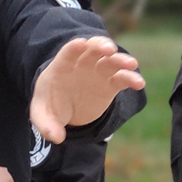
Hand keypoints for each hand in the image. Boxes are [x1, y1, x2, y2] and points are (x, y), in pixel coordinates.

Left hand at [30, 36, 144, 143]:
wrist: (66, 108)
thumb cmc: (50, 106)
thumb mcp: (42, 116)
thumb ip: (45, 125)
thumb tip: (56, 138)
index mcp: (61, 69)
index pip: (67, 54)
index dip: (73, 48)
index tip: (81, 44)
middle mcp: (81, 66)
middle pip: (92, 50)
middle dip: (100, 46)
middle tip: (109, 49)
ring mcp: (97, 73)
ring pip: (110, 61)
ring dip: (121, 60)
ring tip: (131, 64)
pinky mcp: (110, 84)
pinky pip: (122, 79)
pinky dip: (131, 79)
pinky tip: (139, 83)